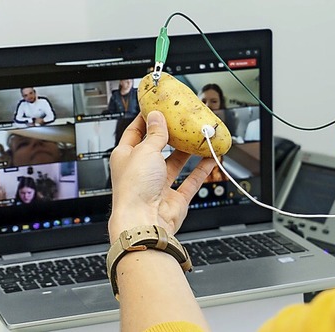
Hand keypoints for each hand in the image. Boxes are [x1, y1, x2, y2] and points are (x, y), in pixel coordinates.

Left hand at [108, 111, 215, 242]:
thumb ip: (155, 134)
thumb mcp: (145, 150)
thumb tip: (157, 117)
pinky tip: (209, 159)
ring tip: (198, 137)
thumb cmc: (134, 189)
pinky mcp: (174, 199)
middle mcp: (141, 171)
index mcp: (126, 157)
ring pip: (176, 164)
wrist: (143, 221)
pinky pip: (190, 181)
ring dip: (188, 152)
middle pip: (158, 147)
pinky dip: (201, 170)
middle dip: (171, 135)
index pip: (136, 132)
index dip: (147, 119)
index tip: (158, 108)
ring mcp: (158, 186)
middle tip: (183, 122)